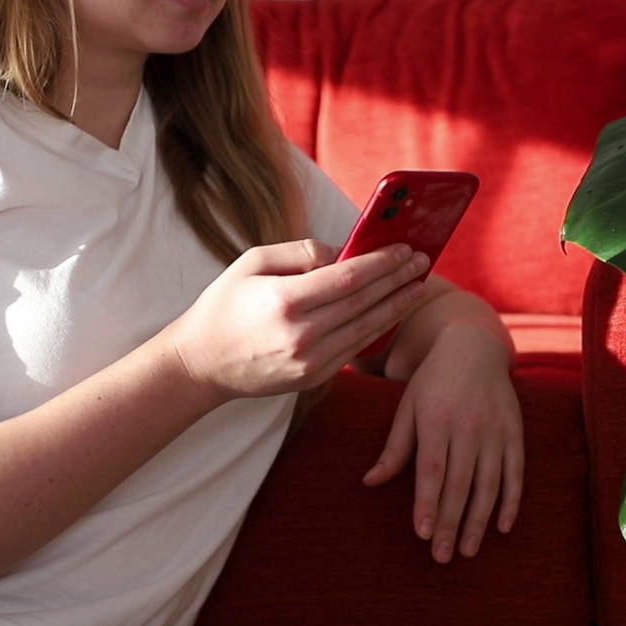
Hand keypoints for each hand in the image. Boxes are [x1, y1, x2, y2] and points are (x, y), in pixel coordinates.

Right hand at [166, 239, 429, 401]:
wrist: (202, 363)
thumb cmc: (225, 305)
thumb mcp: (252, 263)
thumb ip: (300, 252)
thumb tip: (343, 252)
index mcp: (285, 301)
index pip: (348, 277)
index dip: (382, 262)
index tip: (405, 248)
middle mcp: (301, 335)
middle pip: (364, 302)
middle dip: (398, 279)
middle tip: (422, 262)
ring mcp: (310, 361)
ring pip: (367, 328)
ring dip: (397, 305)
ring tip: (418, 286)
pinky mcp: (314, 378)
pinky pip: (356, 349)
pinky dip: (379, 329)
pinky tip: (394, 312)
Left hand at [363, 325, 523, 562]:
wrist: (474, 348)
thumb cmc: (432, 383)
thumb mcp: (407, 407)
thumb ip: (394, 448)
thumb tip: (369, 483)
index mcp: (436, 419)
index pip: (431, 470)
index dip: (428, 504)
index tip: (423, 534)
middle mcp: (468, 426)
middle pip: (460, 483)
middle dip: (451, 523)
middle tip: (443, 556)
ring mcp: (495, 430)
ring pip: (489, 483)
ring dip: (479, 520)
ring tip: (468, 551)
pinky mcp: (516, 433)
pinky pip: (516, 473)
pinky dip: (512, 501)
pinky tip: (503, 527)